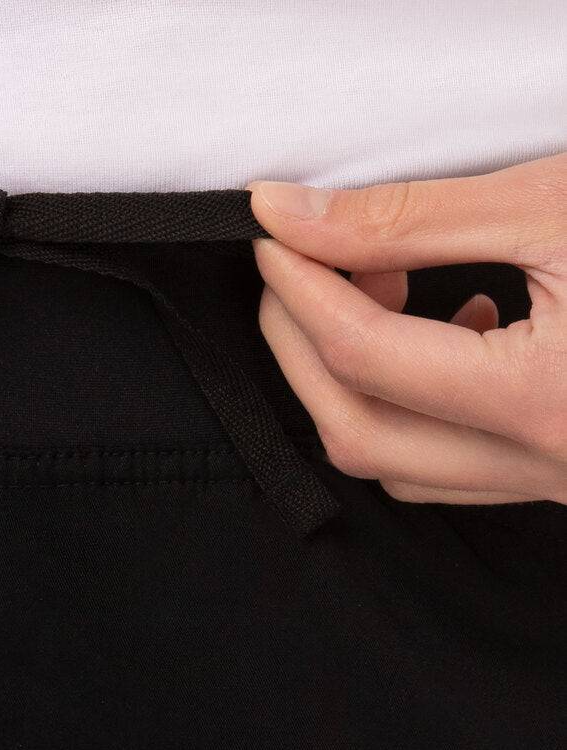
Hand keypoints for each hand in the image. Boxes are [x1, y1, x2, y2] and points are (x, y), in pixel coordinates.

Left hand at [244, 153, 566, 505]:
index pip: (366, 357)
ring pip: (396, 467)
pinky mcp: (557, 476)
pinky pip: (449, 471)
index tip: (274, 233)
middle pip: (360, 434)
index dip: (302, 289)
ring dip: (353, 386)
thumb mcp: (551, 204)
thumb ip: (415, 218)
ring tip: (380, 286)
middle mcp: (543, 462)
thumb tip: (295, 218)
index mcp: (541, 398)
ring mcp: (551, 481)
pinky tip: (448, 329)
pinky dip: (412, 410)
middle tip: (297, 266)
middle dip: (303, 347)